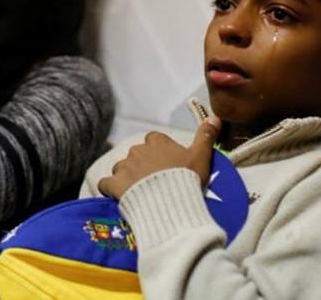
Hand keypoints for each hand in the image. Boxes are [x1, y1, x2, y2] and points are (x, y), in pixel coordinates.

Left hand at [98, 115, 221, 198]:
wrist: (170, 202)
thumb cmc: (187, 179)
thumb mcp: (201, 156)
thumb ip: (205, 136)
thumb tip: (215, 118)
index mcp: (157, 142)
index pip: (154, 140)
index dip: (159, 152)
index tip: (166, 165)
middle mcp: (137, 150)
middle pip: (136, 155)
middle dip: (142, 165)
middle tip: (154, 182)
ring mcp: (124, 167)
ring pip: (120, 168)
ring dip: (126, 177)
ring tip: (138, 192)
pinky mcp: (114, 184)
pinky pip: (105, 184)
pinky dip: (109, 189)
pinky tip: (116, 197)